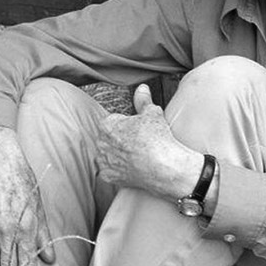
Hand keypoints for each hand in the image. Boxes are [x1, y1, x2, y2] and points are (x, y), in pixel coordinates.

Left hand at [95, 84, 201, 201]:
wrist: (163, 166)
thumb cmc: (157, 139)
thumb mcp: (152, 113)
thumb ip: (143, 100)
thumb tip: (142, 88)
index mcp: (107, 124)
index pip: (112, 121)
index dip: (126, 124)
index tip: (136, 129)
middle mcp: (101, 143)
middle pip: (108, 138)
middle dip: (119, 139)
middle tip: (137, 141)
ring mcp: (104, 161)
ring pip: (106, 155)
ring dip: (116, 155)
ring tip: (135, 155)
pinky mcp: (109, 177)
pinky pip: (108, 172)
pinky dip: (117, 171)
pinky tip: (130, 168)